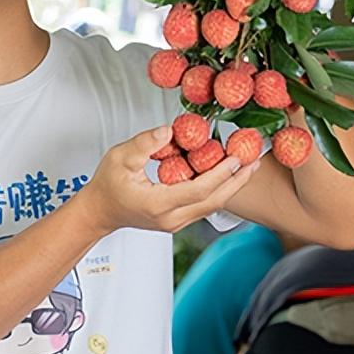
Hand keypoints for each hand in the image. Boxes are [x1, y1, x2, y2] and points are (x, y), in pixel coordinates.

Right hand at [77, 126, 258, 235]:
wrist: (99, 212)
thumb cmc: (107, 186)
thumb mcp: (119, 157)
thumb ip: (144, 143)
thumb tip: (168, 131)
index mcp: (158, 204)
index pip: (198, 191)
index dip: (220, 174)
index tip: (236, 158)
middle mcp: (170, 218)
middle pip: (213, 202)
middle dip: (237, 182)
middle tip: (254, 161)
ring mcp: (175, 223)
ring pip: (211, 206)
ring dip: (231, 186)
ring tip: (247, 166)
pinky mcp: (177, 220)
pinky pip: (204, 206)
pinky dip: (218, 190)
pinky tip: (225, 174)